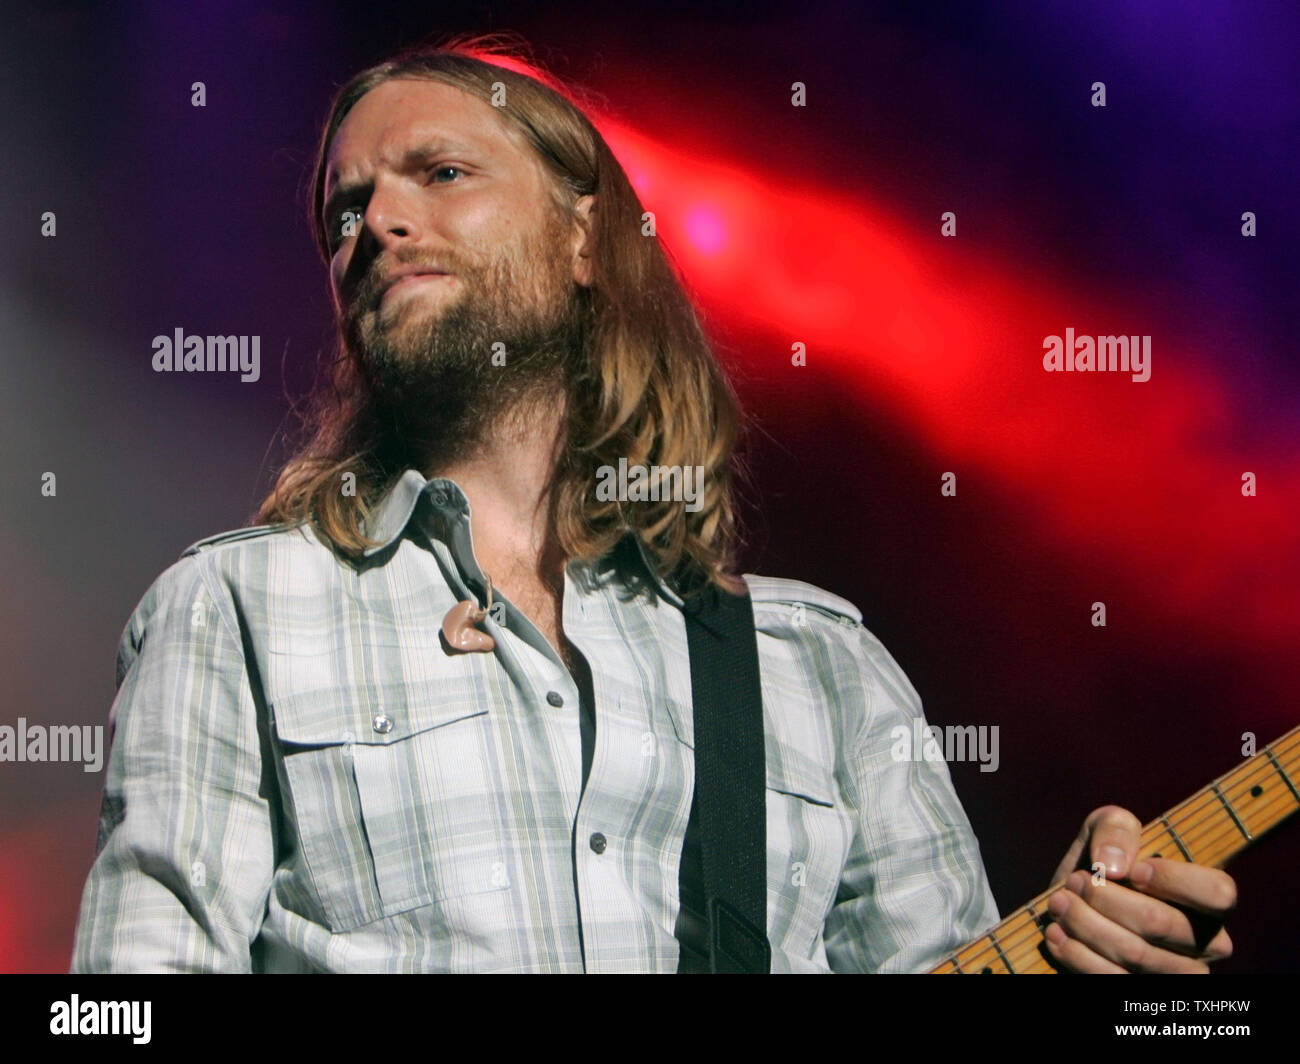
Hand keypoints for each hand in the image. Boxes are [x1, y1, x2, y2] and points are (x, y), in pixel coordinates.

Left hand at [1042, 805, 1235, 972]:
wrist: (1072, 901)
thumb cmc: (1102, 862)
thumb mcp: (1107, 827)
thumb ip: (1116, 828)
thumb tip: (1112, 865)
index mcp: (1207, 901)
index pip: (1219, 893)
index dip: (1172, 878)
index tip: (1132, 870)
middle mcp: (1204, 943)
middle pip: (1159, 922)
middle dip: (1104, 897)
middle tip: (1076, 881)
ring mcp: (1175, 973)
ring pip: (1134, 953)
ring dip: (1085, 923)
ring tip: (1060, 903)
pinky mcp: (1140, 992)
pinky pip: (1111, 979)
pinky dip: (1076, 954)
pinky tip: (1057, 933)